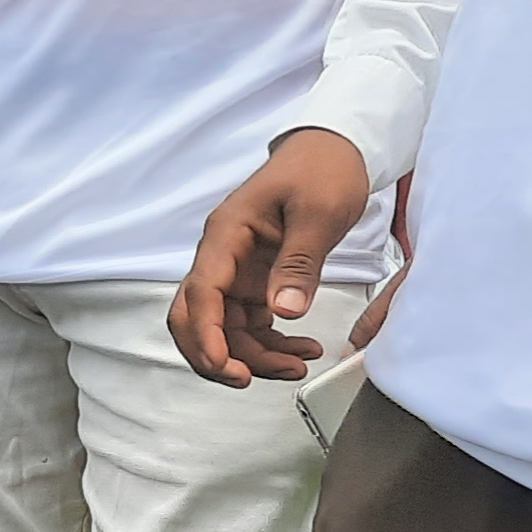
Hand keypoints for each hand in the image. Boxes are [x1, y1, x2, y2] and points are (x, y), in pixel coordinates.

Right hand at [172, 128, 371, 386]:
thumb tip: (283, 312)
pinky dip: (270, 344)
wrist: (334, 150)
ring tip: (298, 365)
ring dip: (253, 355)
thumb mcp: (319, 214)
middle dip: (217, 355)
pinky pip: (250, 324)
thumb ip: (298, 264)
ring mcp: (236, 272)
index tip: (227, 367)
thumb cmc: (323, 171)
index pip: (201, 293)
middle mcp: (222, 257)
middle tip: (251, 380)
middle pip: (197, 318)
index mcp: (226, 236)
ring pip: (225, 328)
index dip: (207, 335)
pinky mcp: (255, 281)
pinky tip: (301, 349)